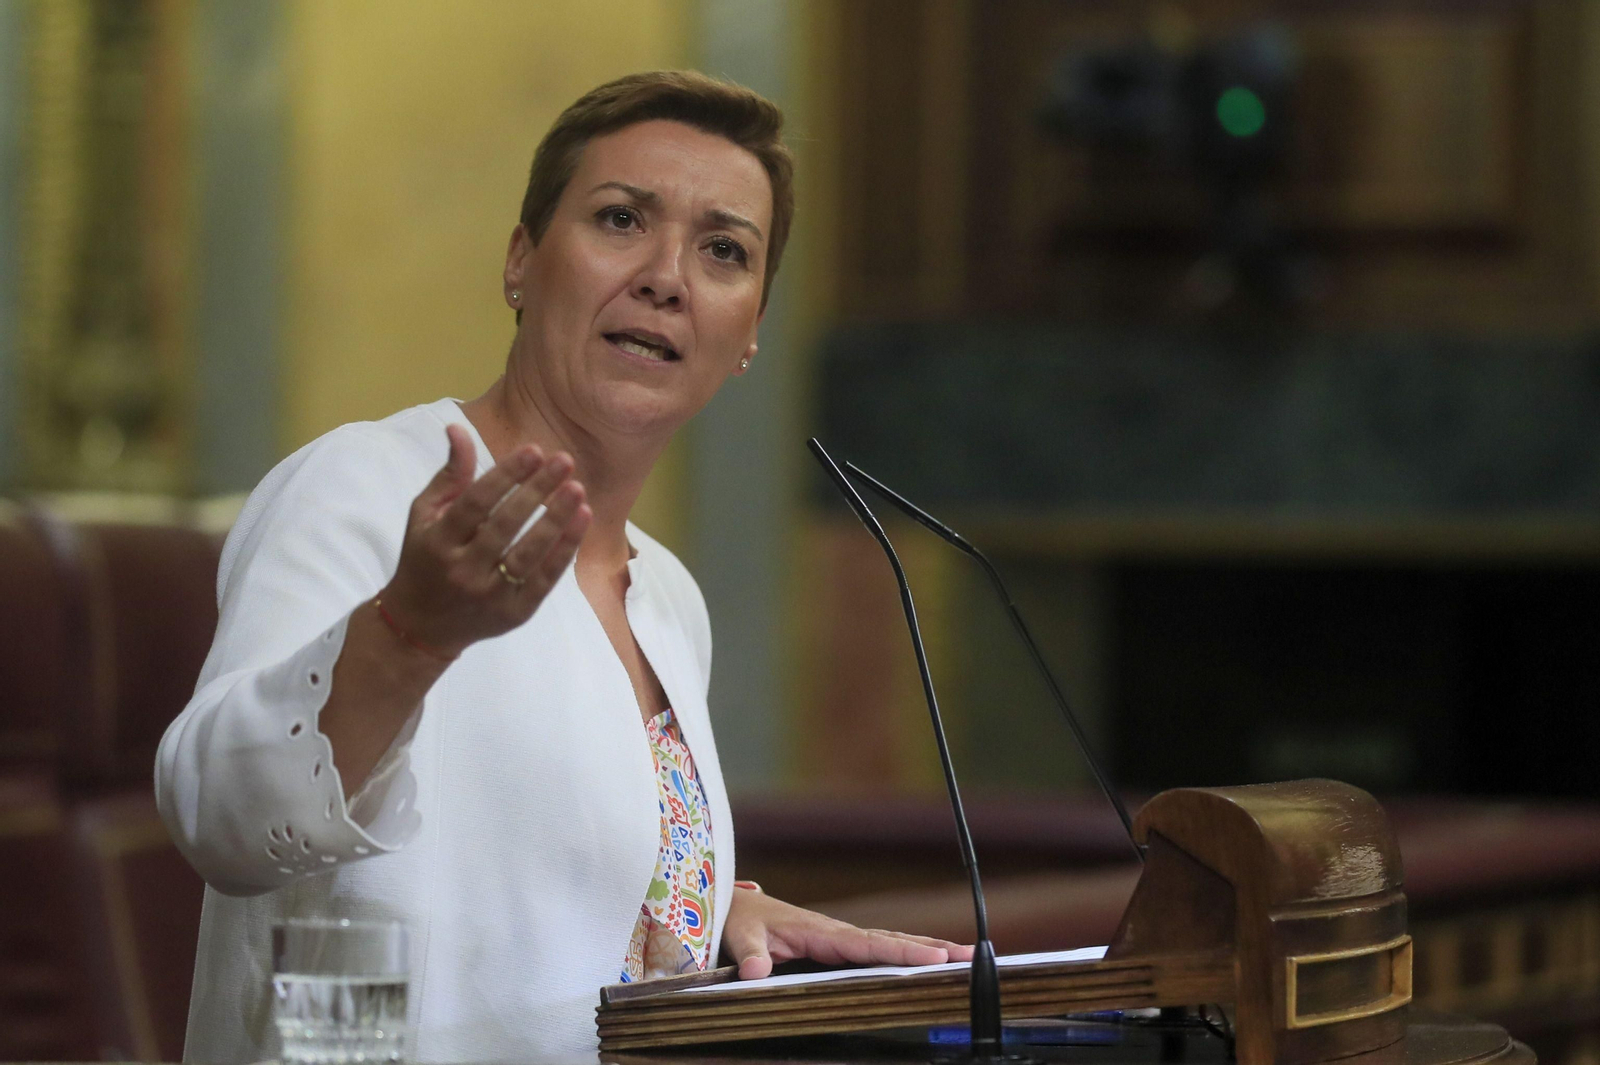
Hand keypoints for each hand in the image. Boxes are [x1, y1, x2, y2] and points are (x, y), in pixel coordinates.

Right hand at [382, 424, 590, 657]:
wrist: (420, 626)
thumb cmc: (425, 559)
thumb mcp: (424, 516)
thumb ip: (449, 475)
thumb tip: (459, 428)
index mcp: (437, 542)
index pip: (475, 503)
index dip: (505, 475)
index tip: (533, 450)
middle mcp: (462, 570)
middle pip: (504, 526)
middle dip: (536, 490)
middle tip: (564, 460)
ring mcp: (489, 595)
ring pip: (528, 554)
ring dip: (556, 520)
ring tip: (578, 489)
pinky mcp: (514, 614)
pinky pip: (544, 579)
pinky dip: (565, 550)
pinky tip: (581, 521)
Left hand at [721, 884, 973, 979]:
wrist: (734, 908)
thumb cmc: (738, 920)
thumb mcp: (739, 935)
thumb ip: (749, 954)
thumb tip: (756, 972)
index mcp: (819, 932)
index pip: (868, 944)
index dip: (901, 952)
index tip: (934, 957)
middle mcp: (836, 932)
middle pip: (890, 940)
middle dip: (929, 947)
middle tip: (968, 956)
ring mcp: (839, 938)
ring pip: (888, 941)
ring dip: (924, 947)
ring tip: (962, 956)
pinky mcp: (837, 945)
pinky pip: (877, 948)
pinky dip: (905, 950)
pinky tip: (925, 959)